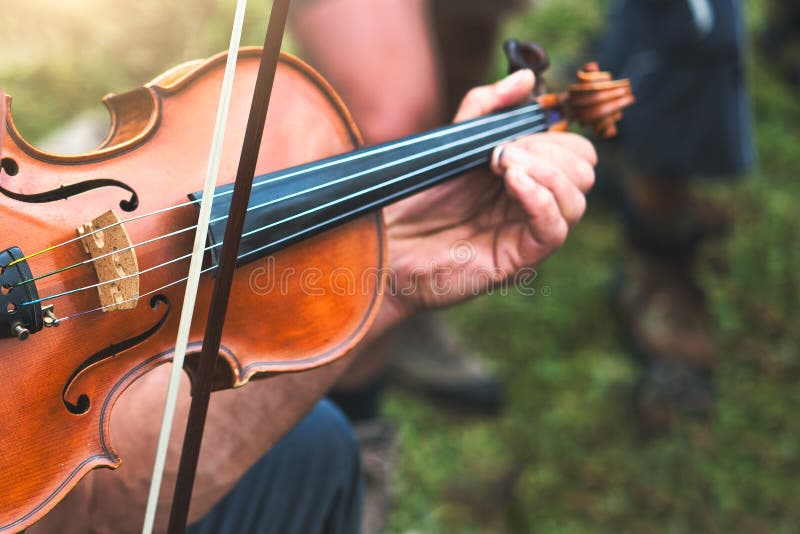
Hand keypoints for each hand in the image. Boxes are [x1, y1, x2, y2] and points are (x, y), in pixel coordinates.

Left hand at [382, 69, 596, 316]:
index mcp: (527, 175)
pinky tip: (513, 183)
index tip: (508, 136)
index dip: (552, 136)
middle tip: (503, 152)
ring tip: (500, 165)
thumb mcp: (454, 139)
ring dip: (545, 171)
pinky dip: (541, 199)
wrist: (388, 241)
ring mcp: (527, 231)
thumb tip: (529, 77)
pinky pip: (555, 230)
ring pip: (576, 199)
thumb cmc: (417, 196)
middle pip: (584, 172)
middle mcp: (533, 203)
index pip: (575, 151)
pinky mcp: (518, 259)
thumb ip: (488, 105)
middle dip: (550, 150)